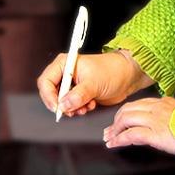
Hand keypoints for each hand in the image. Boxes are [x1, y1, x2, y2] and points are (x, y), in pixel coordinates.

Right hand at [37, 49, 154, 117]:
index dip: (49, 96)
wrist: (127, 76)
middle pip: (51, 94)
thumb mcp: (94, 83)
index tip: (57, 108)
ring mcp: (72, 84)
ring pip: (62, 102)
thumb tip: (63, 106)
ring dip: (72, 108)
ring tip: (85, 107)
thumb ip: (78, 95)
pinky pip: (72, 106)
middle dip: (62, 105)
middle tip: (72, 111)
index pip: (46, 81)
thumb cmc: (112, 70)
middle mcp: (66, 73)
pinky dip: (79, 109)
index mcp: (64, 63)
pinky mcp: (79, 94)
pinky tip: (90, 105)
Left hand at [103, 96, 174, 156]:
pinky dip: (120, 139)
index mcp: (164, 102)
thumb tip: (164, 121)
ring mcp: (155, 120)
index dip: (126, 113)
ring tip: (110, 138)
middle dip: (116, 121)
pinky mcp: (154, 134)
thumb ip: (171, 113)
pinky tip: (115, 144)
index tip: (119, 120)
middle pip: (128, 110)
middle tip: (110, 131)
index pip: (138, 104)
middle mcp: (157, 108)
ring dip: (115, 130)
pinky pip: (131, 135)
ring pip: (126, 119)